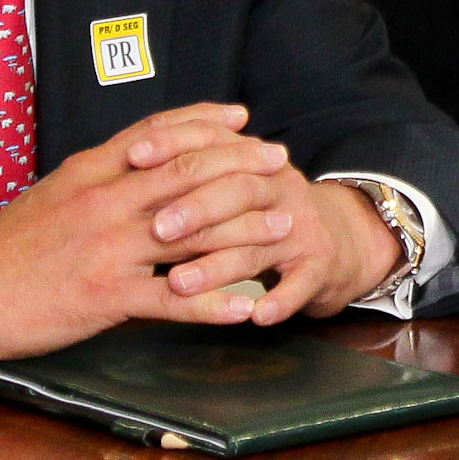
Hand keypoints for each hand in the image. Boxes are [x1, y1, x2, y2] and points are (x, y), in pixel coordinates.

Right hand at [0, 101, 309, 361]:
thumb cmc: (7, 245)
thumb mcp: (55, 192)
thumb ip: (100, 176)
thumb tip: (138, 159)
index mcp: (92, 172)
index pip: (159, 132)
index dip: (206, 120)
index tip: (242, 116)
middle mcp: (106, 201)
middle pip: (187, 171)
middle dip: (242, 164)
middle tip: (279, 161)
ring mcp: (109, 248)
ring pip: (191, 231)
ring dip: (245, 229)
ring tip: (284, 227)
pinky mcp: (106, 296)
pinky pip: (172, 300)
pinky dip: (215, 303)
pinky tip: (246, 306)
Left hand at [142, 146, 405, 327]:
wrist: (335, 241)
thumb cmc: (261, 216)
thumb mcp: (229, 183)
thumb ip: (187, 168)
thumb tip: (123, 151)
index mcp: (251, 161)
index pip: (210, 143)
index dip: (172, 147)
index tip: (132, 158)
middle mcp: (279, 186)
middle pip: (238, 189)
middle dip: (195, 209)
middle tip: (156, 229)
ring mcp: (302, 226)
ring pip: (259, 244)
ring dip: (220, 265)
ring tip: (180, 284)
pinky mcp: (319, 265)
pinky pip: (301, 283)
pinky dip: (280, 300)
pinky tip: (256, 316)